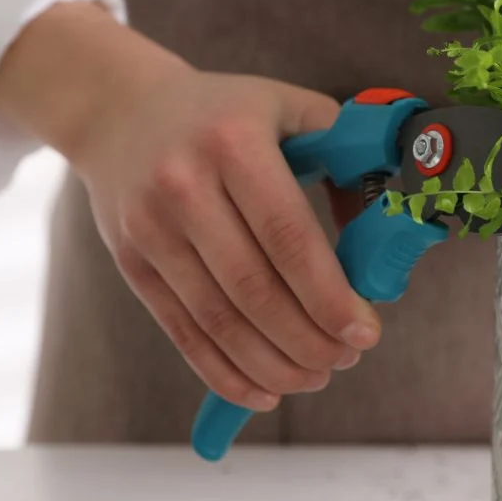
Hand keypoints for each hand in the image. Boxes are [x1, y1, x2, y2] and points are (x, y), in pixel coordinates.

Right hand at [0, 3, 379, 412]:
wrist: (119, 109)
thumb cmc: (223, 113)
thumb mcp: (288, 109)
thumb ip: (346, 160)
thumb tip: (383, 235)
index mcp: (234, 141)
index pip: (288, 235)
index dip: (329, 294)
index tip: (364, 331)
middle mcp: (184, 184)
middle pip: (254, 288)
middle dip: (308, 339)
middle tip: (345, 358)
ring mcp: (150, 227)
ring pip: (219, 320)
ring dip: (274, 364)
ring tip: (315, 377)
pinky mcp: (130, 261)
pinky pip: (182, 331)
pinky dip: (225, 373)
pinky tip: (264, 391)